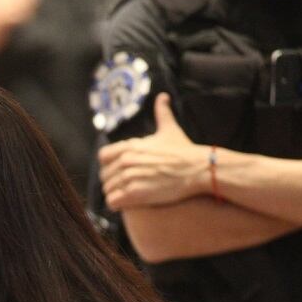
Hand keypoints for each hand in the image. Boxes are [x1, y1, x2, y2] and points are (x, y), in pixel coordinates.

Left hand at [99, 92, 210, 210]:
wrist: (198, 169)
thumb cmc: (184, 151)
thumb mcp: (170, 129)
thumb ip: (162, 113)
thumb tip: (163, 97)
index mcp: (130, 146)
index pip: (103, 157)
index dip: (109, 165)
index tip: (119, 169)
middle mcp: (126, 161)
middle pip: (104, 176)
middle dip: (113, 182)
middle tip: (126, 185)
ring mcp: (130, 178)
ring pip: (107, 190)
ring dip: (115, 194)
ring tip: (127, 195)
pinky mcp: (135, 194)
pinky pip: (112, 202)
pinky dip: (117, 204)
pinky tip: (127, 203)